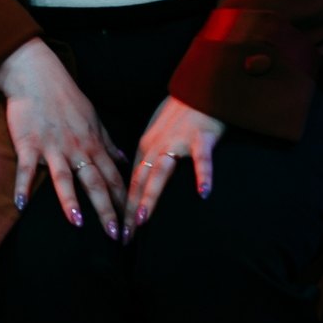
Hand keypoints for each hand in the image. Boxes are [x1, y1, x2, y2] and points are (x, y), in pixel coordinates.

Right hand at [0, 38, 127, 235]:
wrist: (36, 75)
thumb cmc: (65, 97)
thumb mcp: (93, 116)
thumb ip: (106, 140)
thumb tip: (122, 157)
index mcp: (93, 144)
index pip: (114, 177)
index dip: (125, 200)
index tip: (135, 221)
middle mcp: (76, 149)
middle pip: (95, 183)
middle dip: (107, 209)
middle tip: (117, 235)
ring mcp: (52, 147)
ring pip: (64, 177)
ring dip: (71, 200)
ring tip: (77, 222)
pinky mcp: (28, 144)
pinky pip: (26, 168)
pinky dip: (22, 186)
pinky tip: (21, 205)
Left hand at [121, 96, 225, 238]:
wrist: (201, 86)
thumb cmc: (181, 112)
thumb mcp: (158, 135)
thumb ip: (149, 157)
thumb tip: (139, 181)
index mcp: (145, 147)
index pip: (131, 182)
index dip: (123, 206)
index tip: (118, 230)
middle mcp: (156, 146)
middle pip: (140, 182)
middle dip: (129, 211)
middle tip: (123, 236)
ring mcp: (178, 142)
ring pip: (161, 172)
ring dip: (150, 196)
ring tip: (142, 219)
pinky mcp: (201, 137)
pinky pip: (202, 158)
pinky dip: (202, 175)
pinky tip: (204, 192)